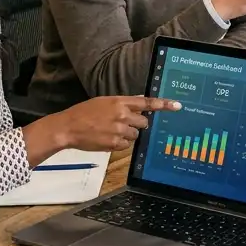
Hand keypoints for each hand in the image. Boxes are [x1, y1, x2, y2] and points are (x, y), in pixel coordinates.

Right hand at [54, 96, 181, 151]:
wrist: (68, 127)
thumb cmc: (84, 113)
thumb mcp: (104, 101)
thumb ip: (123, 102)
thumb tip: (140, 100)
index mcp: (119, 101)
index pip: (146, 102)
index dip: (163, 105)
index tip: (177, 106)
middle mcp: (122, 115)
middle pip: (144, 122)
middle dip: (137, 124)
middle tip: (124, 124)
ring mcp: (119, 130)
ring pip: (135, 135)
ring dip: (128, 135)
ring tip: (111, 131)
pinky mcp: (114, 144)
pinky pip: (126, 145)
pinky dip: (120, 144)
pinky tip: (108, 139)